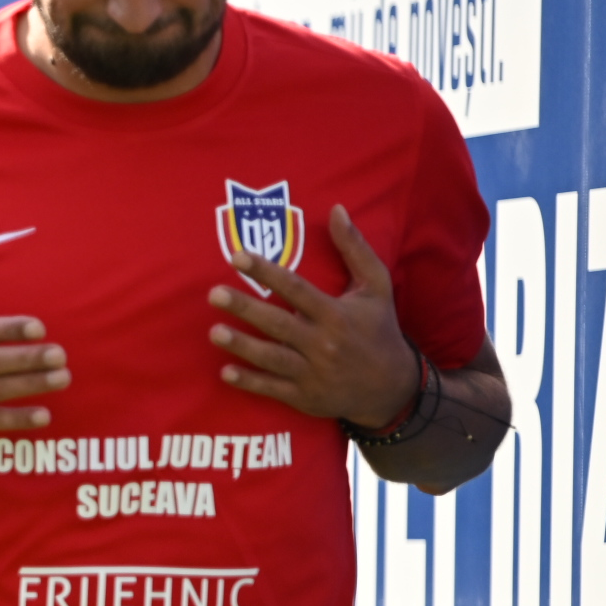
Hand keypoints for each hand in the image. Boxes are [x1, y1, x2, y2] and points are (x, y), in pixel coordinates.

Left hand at [209, 206, 419, 425]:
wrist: (391, 387)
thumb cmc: (379, 329)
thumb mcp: (376, 287)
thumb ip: (355, 249)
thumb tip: (337, 210)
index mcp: (337, 314)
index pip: (296, 289)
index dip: (266, 272)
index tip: (237, 256)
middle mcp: (323, 342)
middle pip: (279, 323)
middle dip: (246, 308)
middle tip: (213, 293)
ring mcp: (313, 371)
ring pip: (272, 357)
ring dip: (242, 346)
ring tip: (213, 332)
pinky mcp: (304, 396)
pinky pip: (273, 388)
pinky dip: (250, 382)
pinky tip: (225, 372)